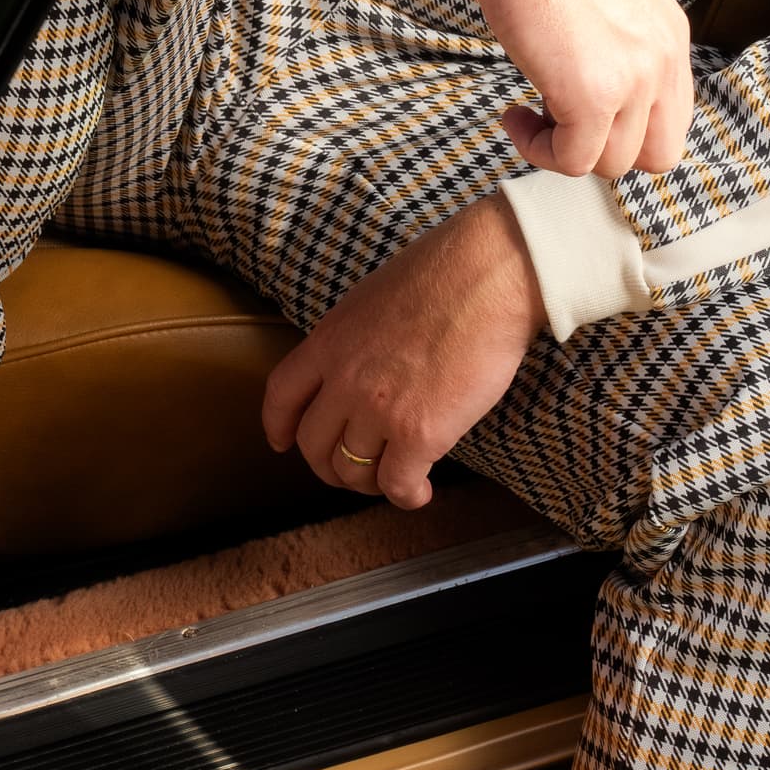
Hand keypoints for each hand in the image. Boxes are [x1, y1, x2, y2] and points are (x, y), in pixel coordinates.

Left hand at [260, 194, 542, 506]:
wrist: (490, 275)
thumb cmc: (448, 273)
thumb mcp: (376, 297)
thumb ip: (358, 337)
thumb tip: (366, 362)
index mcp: (330, 340)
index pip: (281, 395)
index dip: (279, 426)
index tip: (283, 442)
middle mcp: (344, 379)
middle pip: (314, 445)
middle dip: (330, 466)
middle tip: (354, 469)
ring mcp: (378, 410)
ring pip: (353, 471)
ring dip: (370, 483)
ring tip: (394, 477)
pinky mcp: (419, 434)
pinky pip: (397, 484)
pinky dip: (406, 496)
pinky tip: (420, 491)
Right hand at [435, 0, 692, 179]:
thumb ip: (620, 44)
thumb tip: (594, 87)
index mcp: (671, 35)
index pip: (672, 119)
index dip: (625, 130)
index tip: (581, 111)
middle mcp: (664, 58)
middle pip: (657, 155)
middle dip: (605, 151)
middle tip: (560, 122)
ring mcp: (634, 79)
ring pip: (611, 164)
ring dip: (563, 148)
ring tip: (528, 111)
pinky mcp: (594, 95)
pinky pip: (572, 160)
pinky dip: (537, 149)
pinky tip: (514, 113)